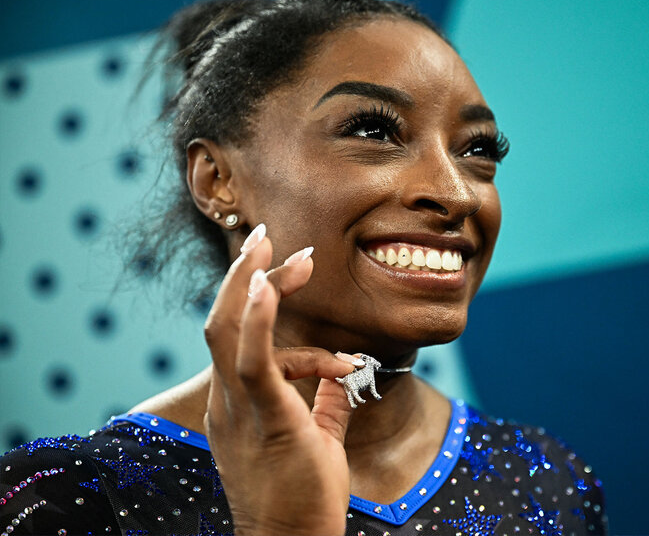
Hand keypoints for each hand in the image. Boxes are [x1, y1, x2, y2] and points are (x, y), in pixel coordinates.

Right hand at [203, 224, 360, 535]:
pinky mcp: (263, 418)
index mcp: (237, 402)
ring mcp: (237, 409)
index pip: (238, 335)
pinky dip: (260, 320)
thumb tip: (340, 377)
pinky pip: (252, 361)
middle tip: (267, 236)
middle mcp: (227, 400)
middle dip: (244, 275)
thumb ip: (323, 403)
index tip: (286, 268)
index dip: (258, 297)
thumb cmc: (305, 497)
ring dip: (248, 282)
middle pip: (223, 321)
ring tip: (268, 244)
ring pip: (225, 330)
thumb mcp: (315, 438)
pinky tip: (271, 287)